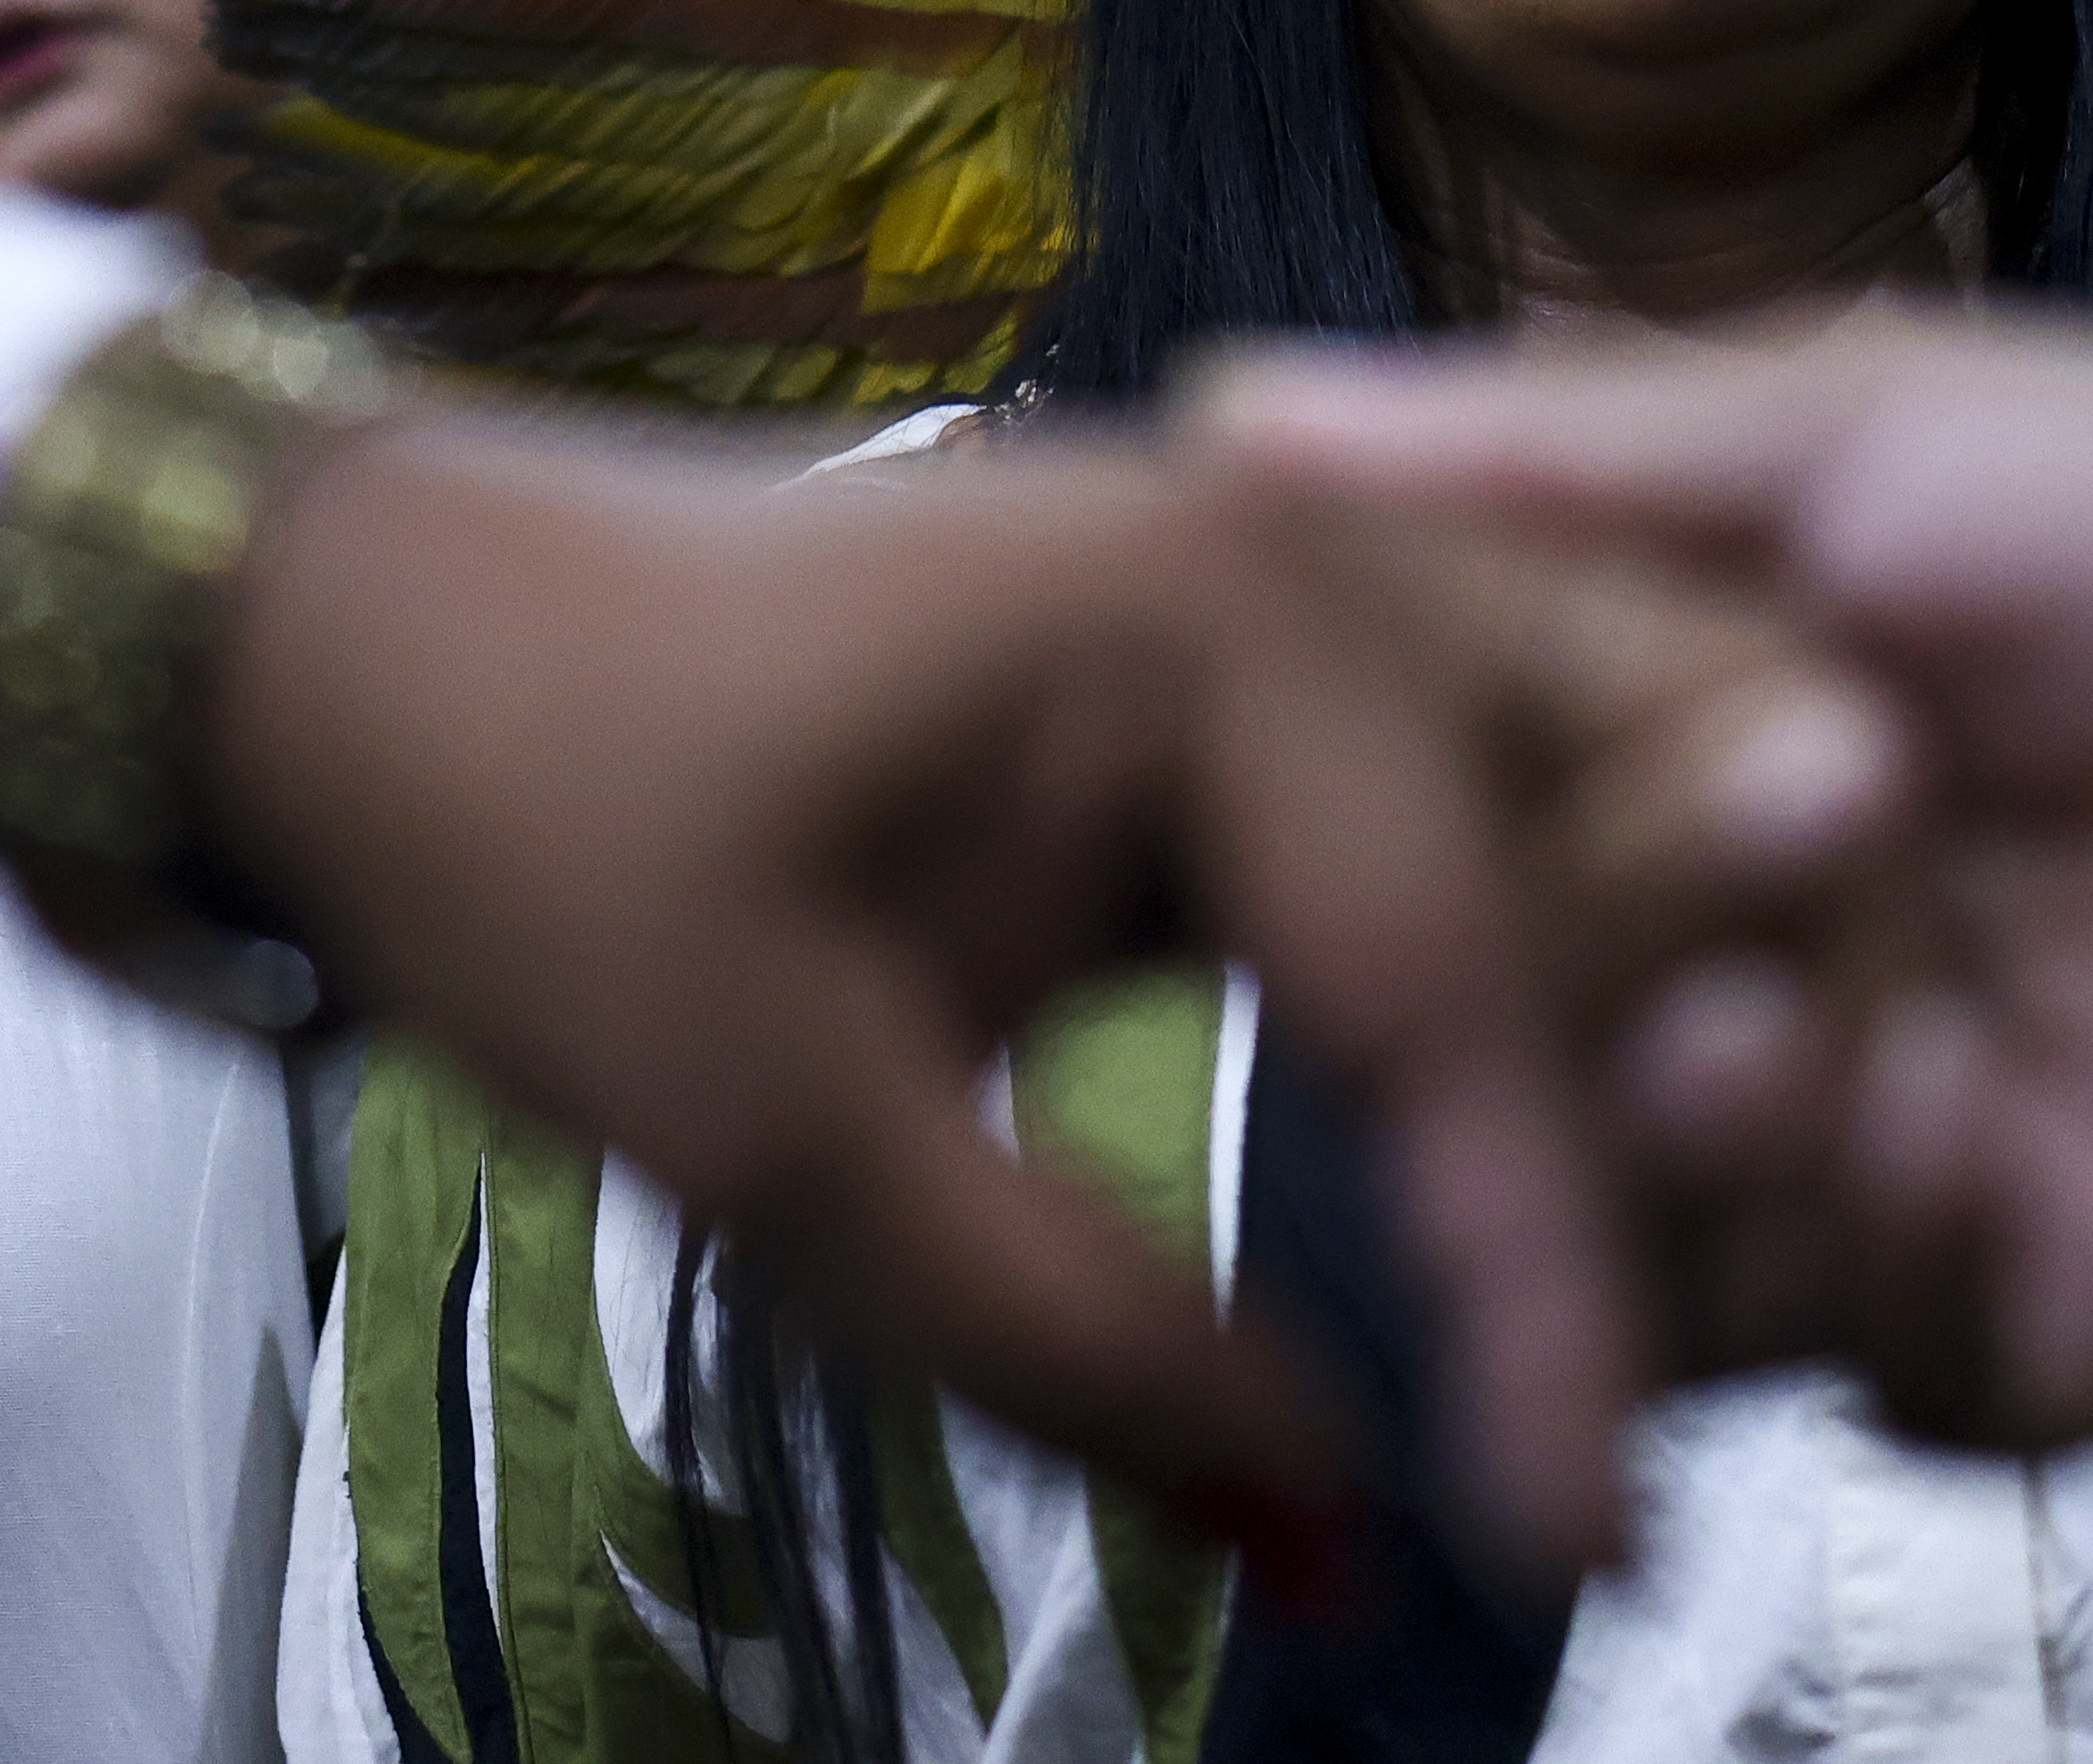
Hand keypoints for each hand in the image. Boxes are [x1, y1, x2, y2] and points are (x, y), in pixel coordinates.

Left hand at [199, 407, 1887, 1568]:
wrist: (374, 634)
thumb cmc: (537, 832)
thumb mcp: (780, 1130)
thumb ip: (1084, 1335)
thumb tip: (1356, 1527)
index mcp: (1233, 614)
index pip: (1472, 985)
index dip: (1547, 1283)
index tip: (1581, 1534)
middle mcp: (1329, 558)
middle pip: (1622, 862)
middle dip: (1708, 1122)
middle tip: (1718, 1415)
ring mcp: (1312, 584)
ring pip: (1597, 826)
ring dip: (1662, 1045)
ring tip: (1703, 1307)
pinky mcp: (1267, 664)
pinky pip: (1485, 824)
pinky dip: (1548, 997)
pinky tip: (1574, 1177)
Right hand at [1193, 314, 2092, 1445]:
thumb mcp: (1840, 431)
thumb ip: (1536, 456)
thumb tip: (1220, 407)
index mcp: (1664, 809)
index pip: (1451, 911)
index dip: (1422, 895)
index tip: (1432, 820)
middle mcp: (1745, 1004)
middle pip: (1540, 1123)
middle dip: (1580, 1047)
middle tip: (1680, 963)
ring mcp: (1885, 1180)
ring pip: (1678, 1285)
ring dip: (1713, 1174)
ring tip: (1787, 1044)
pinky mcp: (2045, 1321)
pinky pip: (1891, 1376)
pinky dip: (1896, 1263)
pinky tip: (1971, 1117)